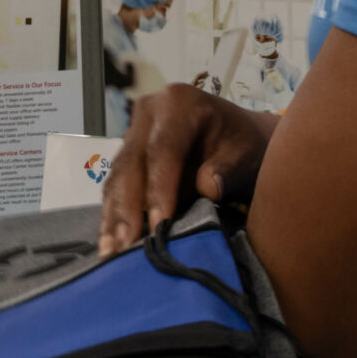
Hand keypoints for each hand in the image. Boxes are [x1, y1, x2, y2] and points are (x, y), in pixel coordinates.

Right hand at [97, 83, 276, 256]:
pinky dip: (112, 217)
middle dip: (129, 208)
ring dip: (114, 218)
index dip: (158, 188)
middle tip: (128, 246)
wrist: (241, 139)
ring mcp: (133, 133)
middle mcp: (148, 113)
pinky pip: (114, 187)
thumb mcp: (247, 156)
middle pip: (132, 163)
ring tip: (112, 254)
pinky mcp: (127, 156)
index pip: (162, 148)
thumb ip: (228, 170)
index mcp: (178, 103)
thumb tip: (207, 188)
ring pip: (117, 178)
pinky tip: (109, 246)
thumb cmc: (247, 148)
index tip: (160, 226)